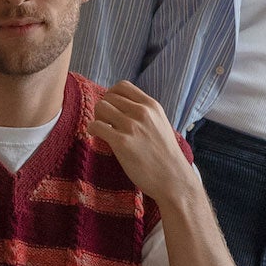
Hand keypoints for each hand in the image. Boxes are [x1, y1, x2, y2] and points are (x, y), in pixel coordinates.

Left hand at [89, 82, 197, 204]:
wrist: (173, 179)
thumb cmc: (165, 156)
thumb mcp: (160, 124)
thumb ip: (145, 114)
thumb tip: (121, 107)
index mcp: (152, 106)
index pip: (123, 86)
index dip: (111, 95)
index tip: (111, 108)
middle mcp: (142, 112)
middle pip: (109, 97)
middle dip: (103, 109)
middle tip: (105, 123)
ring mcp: (132, 127)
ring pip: (100, 108)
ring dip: (97, 118)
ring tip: (103, 131)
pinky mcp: (122, 142)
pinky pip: (96, 126)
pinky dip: (92, 130)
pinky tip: (97, 137)